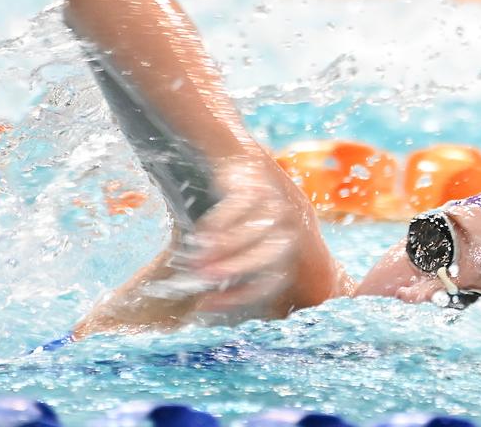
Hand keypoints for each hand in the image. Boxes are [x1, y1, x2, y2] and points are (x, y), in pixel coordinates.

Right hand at [184, 158, 318, 317]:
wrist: (243, 172)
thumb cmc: (240, 221)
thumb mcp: (242, 248)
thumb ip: (231, 275)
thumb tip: (203, 308)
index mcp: (283, 253)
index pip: (269, 281)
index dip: (240, 295)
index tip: (207, 304)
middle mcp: (283, 231)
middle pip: (266, 255)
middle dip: (234, 268)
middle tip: (204, 277)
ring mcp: (272, 207)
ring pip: (251, 230)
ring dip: (223, 246)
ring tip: (197, 259)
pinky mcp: (256, 187)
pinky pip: (239, 206)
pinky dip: (219, 222)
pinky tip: (201, 236)